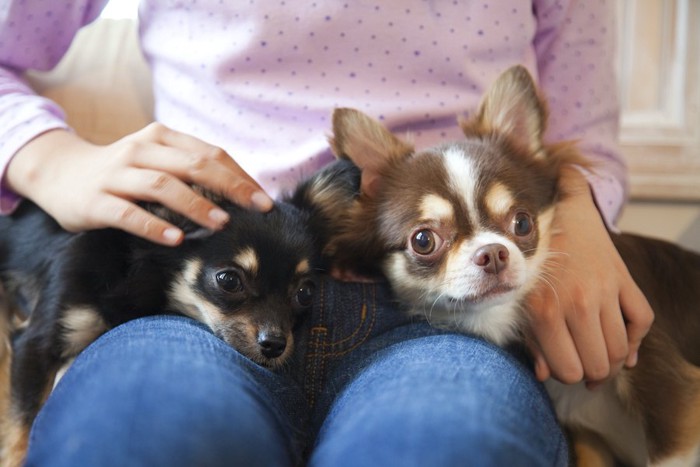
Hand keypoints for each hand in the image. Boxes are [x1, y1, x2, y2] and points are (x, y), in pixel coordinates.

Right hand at [6, 124, 272, 244]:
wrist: (59, 172)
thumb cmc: (123, 171)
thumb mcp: (158, 160)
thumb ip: (192, 168)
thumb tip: (242, 192)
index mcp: (162, 138)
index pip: (210, 153)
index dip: (240, 176)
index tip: (264, 200)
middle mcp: (141, 150)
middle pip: (193, 165)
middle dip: (230, 187)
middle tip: (256, 209)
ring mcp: (116, 174)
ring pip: (162, 186)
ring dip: (195, 205)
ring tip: (222, 224)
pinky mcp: (95, 200)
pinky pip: (127, 214)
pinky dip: (153, 226)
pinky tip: (175, 239)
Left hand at [525, 168, 653, 386]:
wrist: (555, 213)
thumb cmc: (530, 262)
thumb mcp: (520, 300)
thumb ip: (531, 339)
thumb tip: (546, 375)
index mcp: (545, 310)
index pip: (568, 369)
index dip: (566, 376)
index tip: (562, 367)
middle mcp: (577, 302)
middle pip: (598, 364)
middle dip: (591, 374)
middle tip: (583, 367)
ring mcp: (604, 290)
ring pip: (621, 349)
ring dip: (612, 361)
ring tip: (600, 358)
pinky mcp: (624, 278)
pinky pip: (643, 320)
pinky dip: (637, 339)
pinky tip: (624, 345)